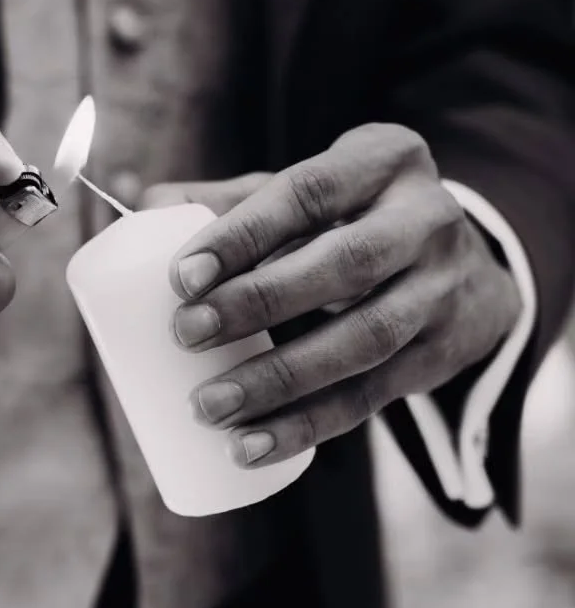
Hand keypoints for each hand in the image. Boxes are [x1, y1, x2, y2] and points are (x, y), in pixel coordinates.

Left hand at [142, 123, 521, 467]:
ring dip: (279, 379)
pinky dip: (306, 426)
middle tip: (185, 334)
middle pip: (344, 264)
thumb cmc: (349, 221)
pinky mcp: (442, 355)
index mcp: (382, 161)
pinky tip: (252, 446)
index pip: (308, 193)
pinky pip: (372, 398)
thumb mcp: (309, 192)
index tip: (181, 277)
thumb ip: (229, 198)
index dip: (242, 235)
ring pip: (363, 340)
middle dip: (258, 303)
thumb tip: (143, 204)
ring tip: (209, 407)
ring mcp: (443, 290)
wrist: (464, 269)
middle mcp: (427, 219)